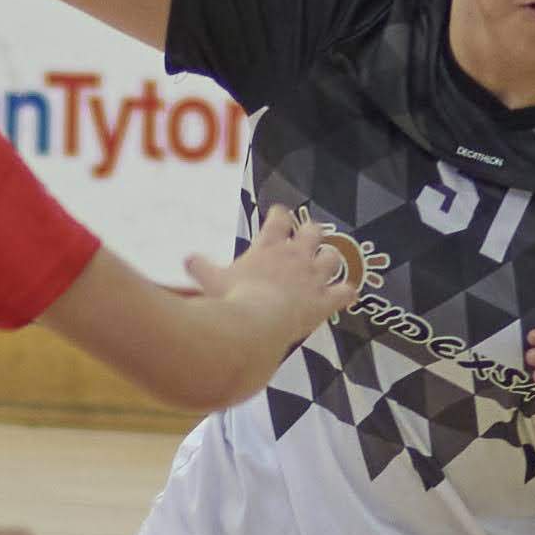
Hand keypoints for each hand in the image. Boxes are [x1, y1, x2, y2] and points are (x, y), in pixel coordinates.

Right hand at [205, 205, 360, 350]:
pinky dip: (346, 291)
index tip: (280, 213)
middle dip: (311, 233)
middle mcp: (295, 256)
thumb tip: (187, 259)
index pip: (279, 219)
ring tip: (328, 261)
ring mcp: (313, 277)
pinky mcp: (324, 300)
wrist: (257, 321)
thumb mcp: (211, 279)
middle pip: (312, 232)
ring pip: (332, 258)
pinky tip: (347, 292)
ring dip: (330, 259)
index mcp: (269, 247)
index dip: (281, 214)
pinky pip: (344, 292)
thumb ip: (200, 266)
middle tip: (309, 235)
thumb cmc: (233, 298)